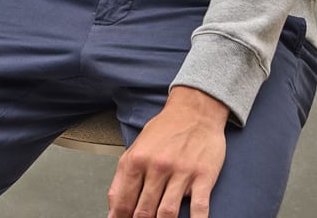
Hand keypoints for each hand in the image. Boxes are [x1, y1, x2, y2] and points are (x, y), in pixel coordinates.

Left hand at [107, 86, 227, 217]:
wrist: (196, 109)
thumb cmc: (166, 129)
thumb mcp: (138, 146)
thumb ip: (124, 176)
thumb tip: (114, 209)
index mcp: (138, 159)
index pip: (123, 201)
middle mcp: (158, 166)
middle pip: (143, 211)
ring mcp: (181, 172)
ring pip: (167, 214)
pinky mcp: (202, 176)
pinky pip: (199, 209)